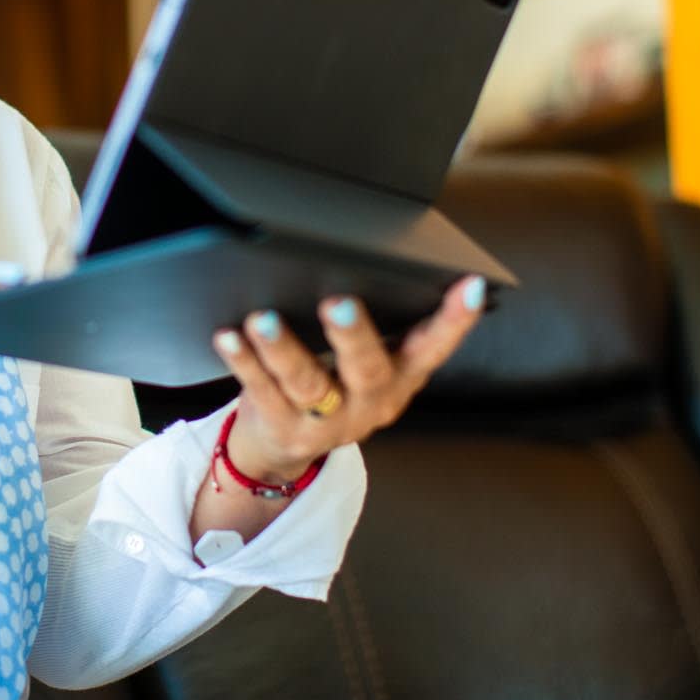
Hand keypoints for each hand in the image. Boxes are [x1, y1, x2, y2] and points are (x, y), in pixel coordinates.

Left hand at [212, 276, 489, 481]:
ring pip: (306, 383)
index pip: (433, 346)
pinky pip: (262, 392)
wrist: (287, 445)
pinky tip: (228, 337)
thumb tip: (371, 254)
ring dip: (284, 349)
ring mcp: (327, 421)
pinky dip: (244, 363)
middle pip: (366, 369)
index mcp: (401, 377)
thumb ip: (380, 325)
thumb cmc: (334, 380)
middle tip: (337, 302)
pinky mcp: (285, 429)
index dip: (456, 319)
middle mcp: (370, 402)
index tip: (470, 285)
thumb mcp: (370, 361)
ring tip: (263, 319)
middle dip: (353, 335)